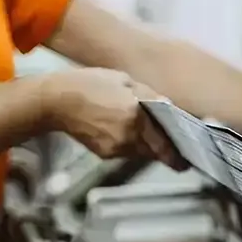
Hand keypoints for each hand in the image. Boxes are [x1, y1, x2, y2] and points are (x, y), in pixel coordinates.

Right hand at [40, 68, 187, 170]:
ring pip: (141, 153)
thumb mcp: (123, 80)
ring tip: (146, 135)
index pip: (165, 142)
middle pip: (156, 152)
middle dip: (166, 152)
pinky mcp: (104, 153)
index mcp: (136, 115)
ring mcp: (115, 147)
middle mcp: (128, 136)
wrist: (55, 101)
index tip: (186, 160)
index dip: (178, 154)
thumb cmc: (88, 84)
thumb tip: (167, 106)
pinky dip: (131, 145)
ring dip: (148, 147)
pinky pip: (126, 152)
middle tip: (177, 155)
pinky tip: (124, 131)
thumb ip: (148, 95)